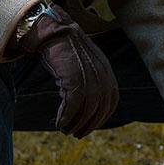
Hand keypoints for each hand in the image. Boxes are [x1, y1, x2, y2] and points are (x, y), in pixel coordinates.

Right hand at [18, 4, 118, 138]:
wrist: (52, 30)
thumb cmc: (64, 47)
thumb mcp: (83, 62)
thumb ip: (89, 78)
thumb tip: (87, 100)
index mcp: (106, 70)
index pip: (111, 100)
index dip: (102, 117)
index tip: (90, 126)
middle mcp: (101, 74)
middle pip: (100, 108)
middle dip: (89, 124)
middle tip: (76, 134)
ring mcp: (88, 76)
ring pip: (87, 109)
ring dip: (75, 124)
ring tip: (65, 130)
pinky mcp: (73, 78)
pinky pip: (72, 106)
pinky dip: (66, 117)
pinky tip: (58, 122)